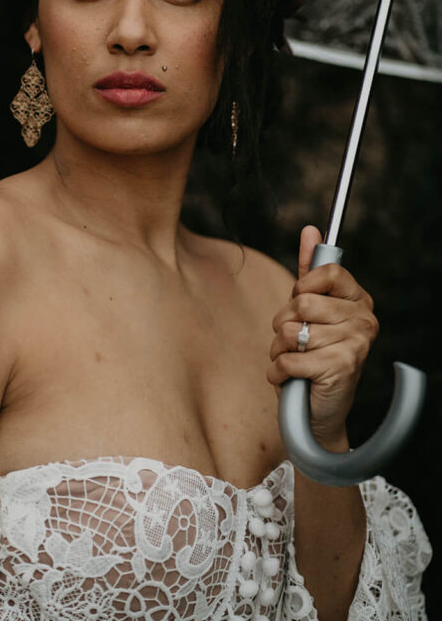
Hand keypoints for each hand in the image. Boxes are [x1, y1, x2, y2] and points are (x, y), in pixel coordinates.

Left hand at [267, 225, 379, 447]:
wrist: (316, 413)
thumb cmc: (311, 355)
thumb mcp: (309, 310)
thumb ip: (309, 270)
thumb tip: (310, 230)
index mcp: (358, 300)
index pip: (327, 270)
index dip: (303, 286)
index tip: (300, 303)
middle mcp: (364, 319)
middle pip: (302, 302)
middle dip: (284, 323)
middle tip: (294, 341)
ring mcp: (356, 343)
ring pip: (290, 331)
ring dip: (279, 350)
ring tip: (294, 361)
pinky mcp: (341, 367)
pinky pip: (288, 358)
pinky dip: (278, 371)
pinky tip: (290, 378)